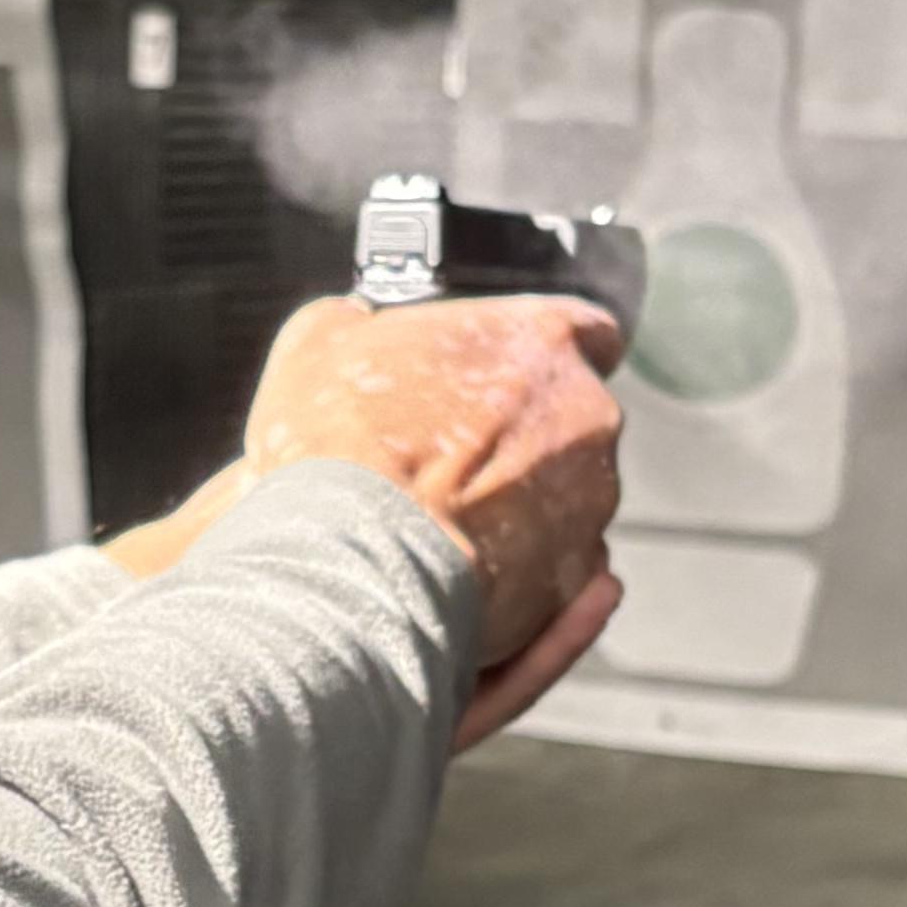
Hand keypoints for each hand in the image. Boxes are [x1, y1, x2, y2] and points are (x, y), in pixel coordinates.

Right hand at [238, 294, 623, 750]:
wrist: (339, 567)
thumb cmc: (333, 446)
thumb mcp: (317, 345)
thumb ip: (355, 323)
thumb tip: (353, 325)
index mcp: (544, 340)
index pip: (584, 330)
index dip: (541, 353)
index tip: (510, 372)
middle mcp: (587, 418)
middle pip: (573, 422)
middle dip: (524, 438)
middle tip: (451, 457)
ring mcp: (590, 505)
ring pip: (570, 503)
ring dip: (524, 511)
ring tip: (445, 529)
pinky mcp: (571, 582)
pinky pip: (562, 575)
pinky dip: (531, 576)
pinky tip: (480, 579)